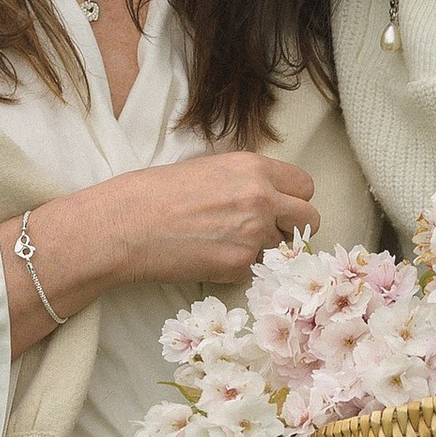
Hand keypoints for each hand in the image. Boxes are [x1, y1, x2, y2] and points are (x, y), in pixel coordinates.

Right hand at [95, 152, 317, 289]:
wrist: (125, 225)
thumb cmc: (155, 193)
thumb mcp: (208, 168)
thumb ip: (246, 180)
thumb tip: (268, 197)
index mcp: (254, 167)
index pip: (305, 186)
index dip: (294, 199)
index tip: (281, 208)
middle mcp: (261, 198)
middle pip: (310, 219)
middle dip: (295, 228)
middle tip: (269, 232)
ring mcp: (253, 234)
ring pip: (283, 248)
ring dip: (265, 249)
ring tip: (226, 243)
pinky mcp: (238, 265)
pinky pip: (255, 269)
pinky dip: (239, 267)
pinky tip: (210, 256)